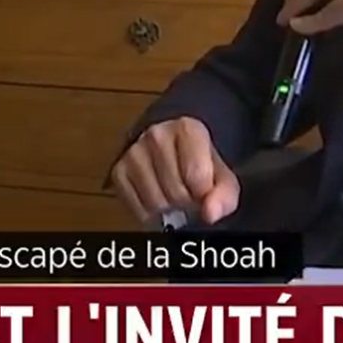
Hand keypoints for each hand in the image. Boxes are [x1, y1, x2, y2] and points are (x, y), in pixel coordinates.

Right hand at [109, 117, 239, 225]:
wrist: (171, 151)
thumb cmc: (198, 164)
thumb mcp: (222, 178)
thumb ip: (224, 197)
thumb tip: (211, 213)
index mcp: (187, 129)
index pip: (197, 177)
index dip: (203, 193)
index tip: (203, 188)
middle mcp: (157, 135)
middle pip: (176, 192)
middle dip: (186, 201)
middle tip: (187, 192)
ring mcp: (134, 152)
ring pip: (156, 203)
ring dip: (168, 208)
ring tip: (172, 194)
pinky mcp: (118, 171)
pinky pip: (138, 209)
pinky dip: (150, 213)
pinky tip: (157, 198)